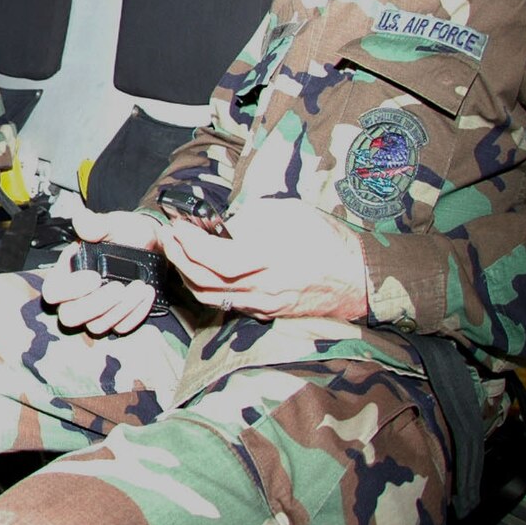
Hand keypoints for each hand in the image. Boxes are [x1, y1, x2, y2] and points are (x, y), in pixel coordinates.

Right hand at [43, 203, 167, 335]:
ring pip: (96, 326)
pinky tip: (146, 295)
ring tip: (139, 286)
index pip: (53, 291)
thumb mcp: (114, 224)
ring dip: (120, 309)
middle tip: (118, 287)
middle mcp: (77, 295)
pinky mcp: (116, 318)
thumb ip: (98, 224)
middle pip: (70, 316)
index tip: (94, 277)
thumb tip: (81, 220)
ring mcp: (97, 311)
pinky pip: (120, 328)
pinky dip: (135, 314)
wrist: (151, 244)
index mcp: (68, 271)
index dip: (69, 289)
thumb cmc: (126, 233)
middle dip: (96, 305)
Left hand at [155, 198, 367, 321]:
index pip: (212, 257)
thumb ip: (248, 219)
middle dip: (178, 257)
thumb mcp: (286, 212)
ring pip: (210, 296)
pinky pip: (225, 303)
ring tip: (177, 252)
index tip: (175, 226)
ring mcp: (262, 303)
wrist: (358, 276)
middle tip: (167, 237)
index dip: (187, 242)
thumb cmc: (327, 239)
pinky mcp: (265, 311)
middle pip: (203, 279)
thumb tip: (220, 225)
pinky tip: (199, 271)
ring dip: (186, 274)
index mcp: (266, 259)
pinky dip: (206, 287)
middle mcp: (261, 287)